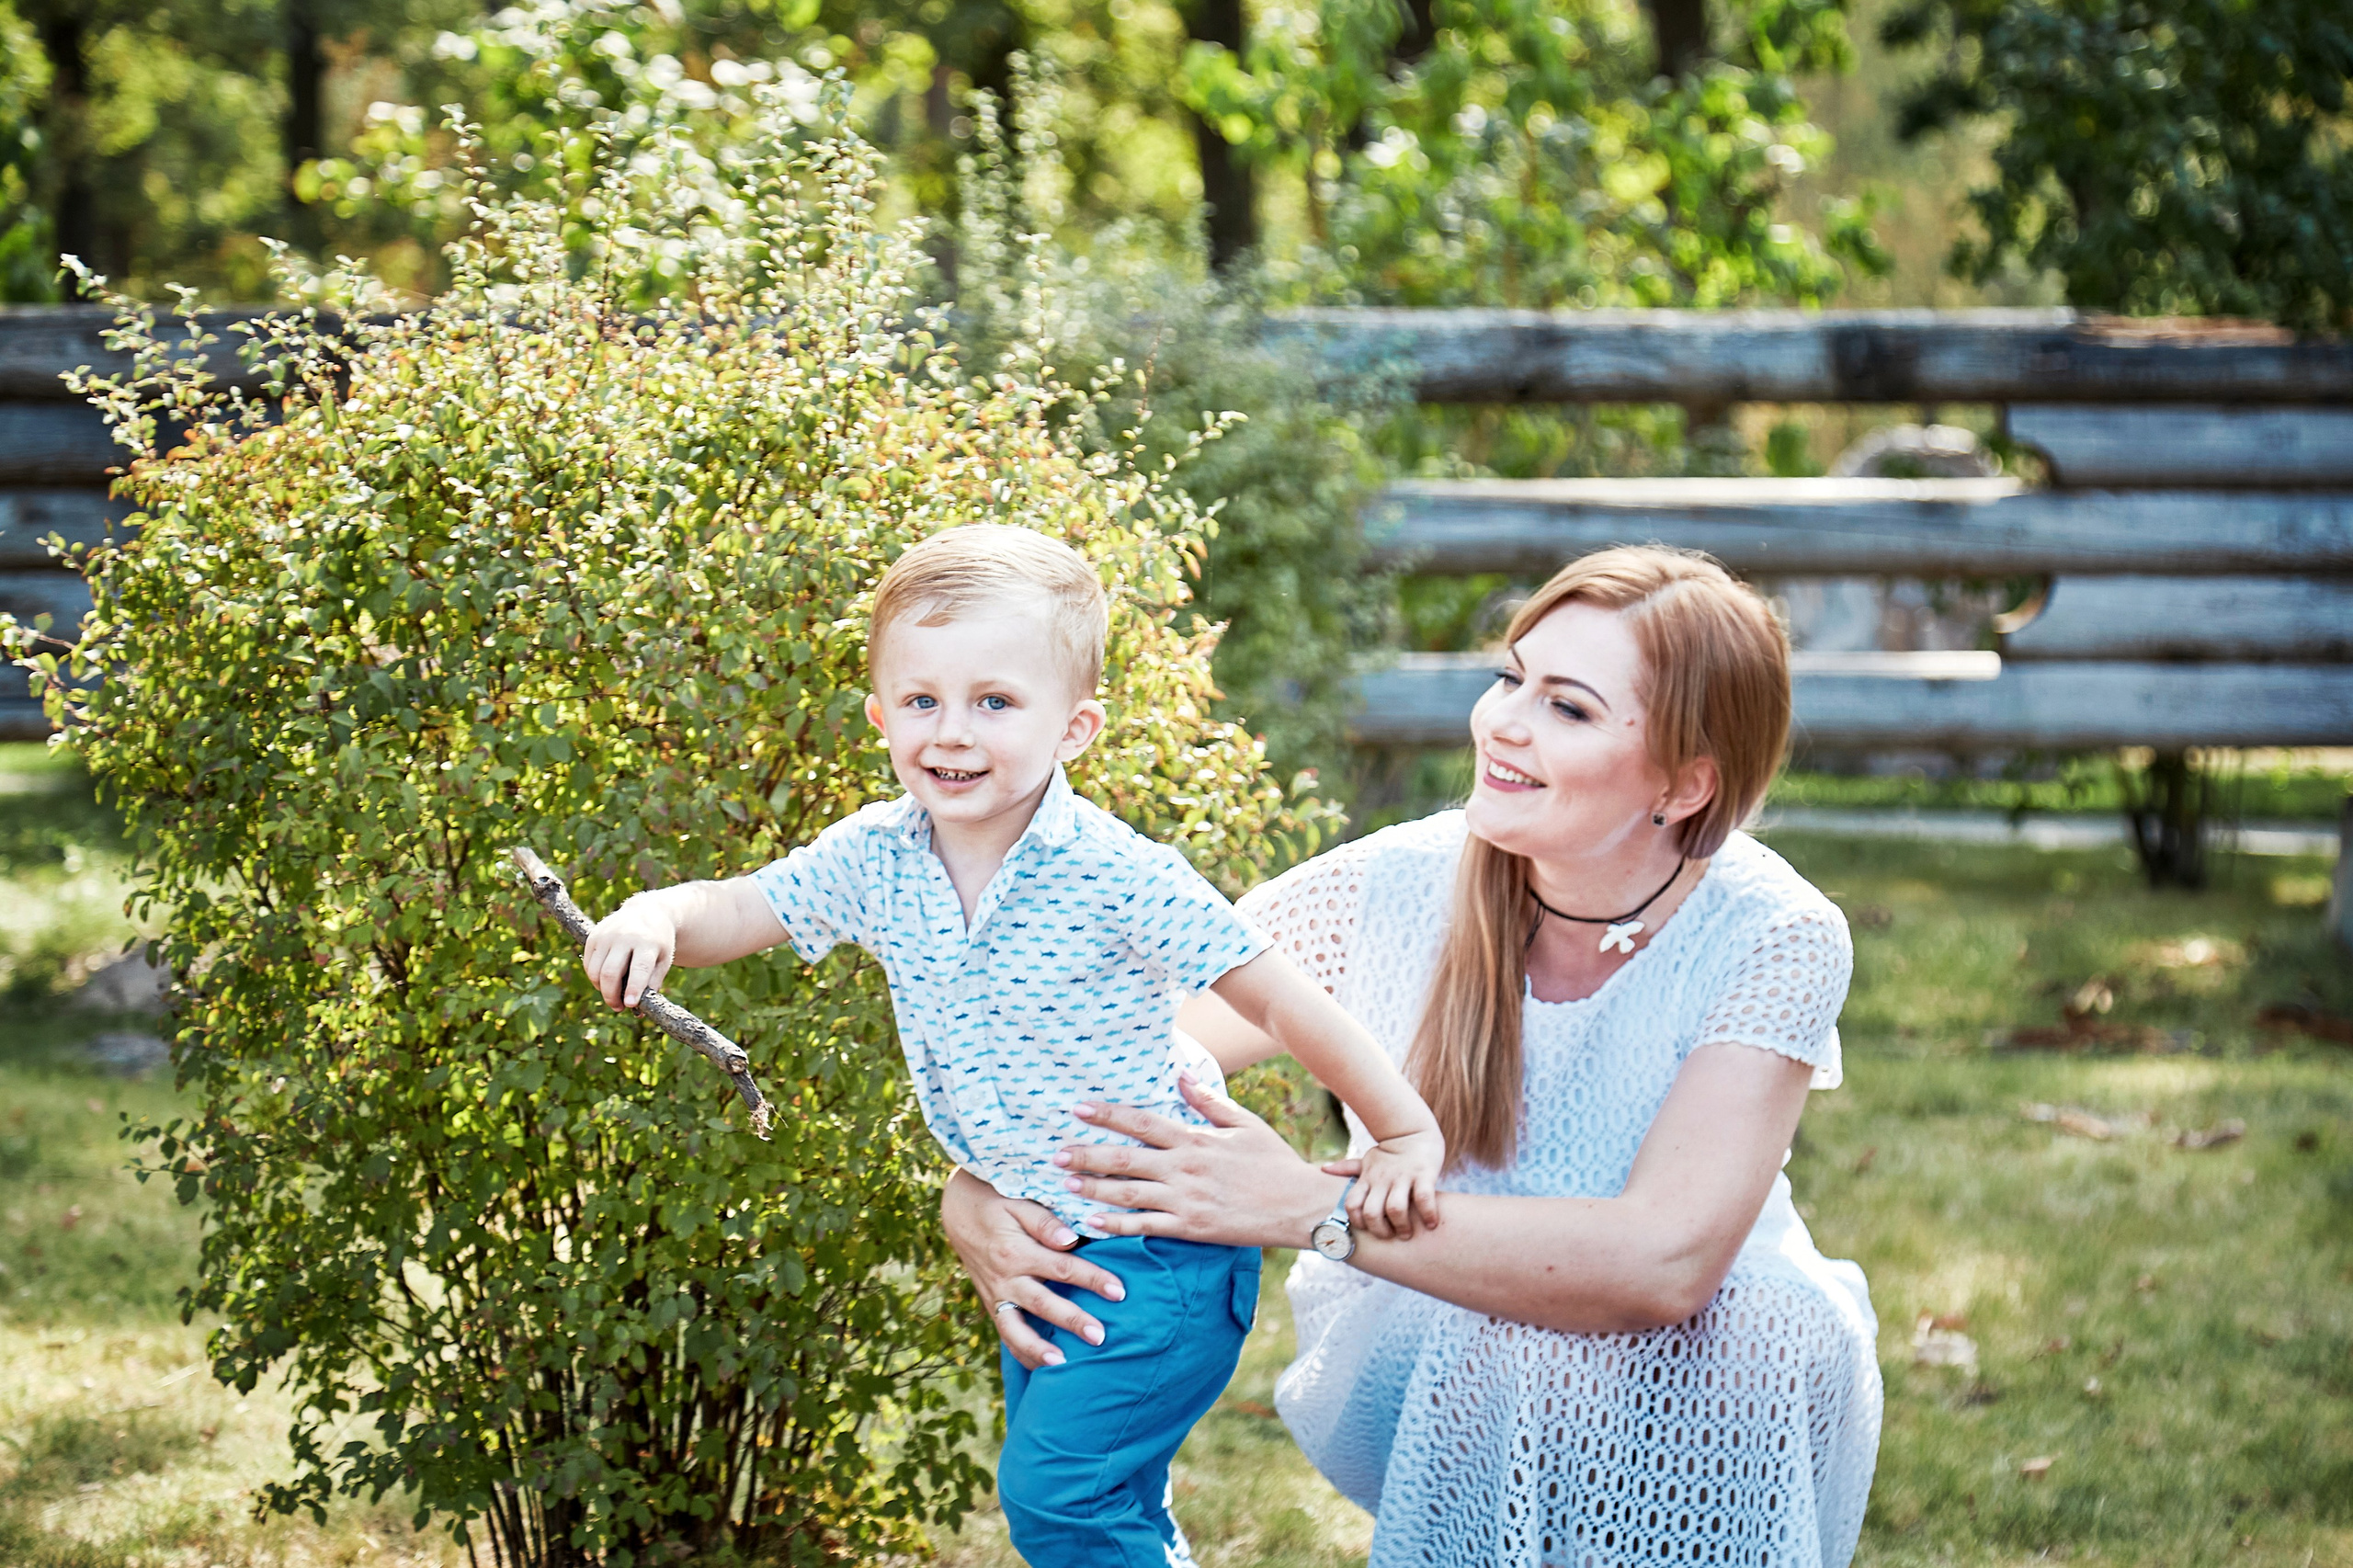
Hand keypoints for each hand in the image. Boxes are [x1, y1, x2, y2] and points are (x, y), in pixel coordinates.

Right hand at [582, 895, 676, 1008]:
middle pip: (611, 972)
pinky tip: (606, 981)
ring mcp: (606, 935)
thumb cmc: (657, 942)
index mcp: (647, 942)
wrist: (646, 911)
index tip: (630, 1005)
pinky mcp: (594, 936)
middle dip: (611, 995)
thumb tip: (637, 1009)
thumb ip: (652, 983)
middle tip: (618, 1007)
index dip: (633, 988)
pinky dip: (595, 978)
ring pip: (595, 971)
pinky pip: (588, 964)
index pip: (639, 969)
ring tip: (614, 995)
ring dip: (602, 989)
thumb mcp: (663, 960)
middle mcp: (625, 936)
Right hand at [939, 1168, 1127, 1370]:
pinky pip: (1005, 1334)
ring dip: (1038, 1349)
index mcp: (1016, 1251)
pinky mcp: (991, 1304)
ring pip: (1015, 1329)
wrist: (958, 1211)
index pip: (1062, 1268)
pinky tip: (1042, 1367)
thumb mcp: (1018, 1201)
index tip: (1119, 1291)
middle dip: (1072, 1322)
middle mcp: (1005, 1278)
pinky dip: (1022, 1352)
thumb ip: (1044, 1223)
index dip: (1092, 1279)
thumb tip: (1071, 1241)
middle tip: (1100, 1337)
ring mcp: (996, 1295)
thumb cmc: (997, 1201)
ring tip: (1062, 1365)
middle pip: (1043, 1304)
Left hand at [1055, 1072, 1342, 1249]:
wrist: (1301, 1205)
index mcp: (1195, 1140)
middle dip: (1086, 1155)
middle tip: (1055, 1153)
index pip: (1142, 1122)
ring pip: (1127, 1194)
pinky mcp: (1191, 1228)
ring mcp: (1186, 1200)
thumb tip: (1181, 1075)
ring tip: (1064, 1184)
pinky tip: (1092, 1221)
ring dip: (1092, 1189)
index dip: (1108, 1115)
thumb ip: (1208, 1102)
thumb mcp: (1245, 1124)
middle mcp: (1185, 1168)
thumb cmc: (1276, 1162)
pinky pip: (1146, 1227)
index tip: (1079, 1109)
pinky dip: (1116, 1224)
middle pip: (1125, 1159)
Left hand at [1342, 1128, 1443, 1240]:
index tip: (1369, 1229)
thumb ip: (1347, 1168)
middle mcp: (1382, 1179)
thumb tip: (1323, 1169)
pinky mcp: (1423, 1174)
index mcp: (1367, 1178)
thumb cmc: (1389, 1153)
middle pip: (1372, 1212)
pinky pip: (1424, 1199)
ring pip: (1396, 1209)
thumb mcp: (1367, 1160)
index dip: (1357, 1221)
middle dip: (1380, 1231)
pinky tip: (1431, 1224)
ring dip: (1402, 1226)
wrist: (1414, 1131)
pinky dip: (1428, 1215)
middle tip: (1390, 1236)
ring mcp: (1403, 1177)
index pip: (1352, 1204)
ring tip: (1407, 1233)